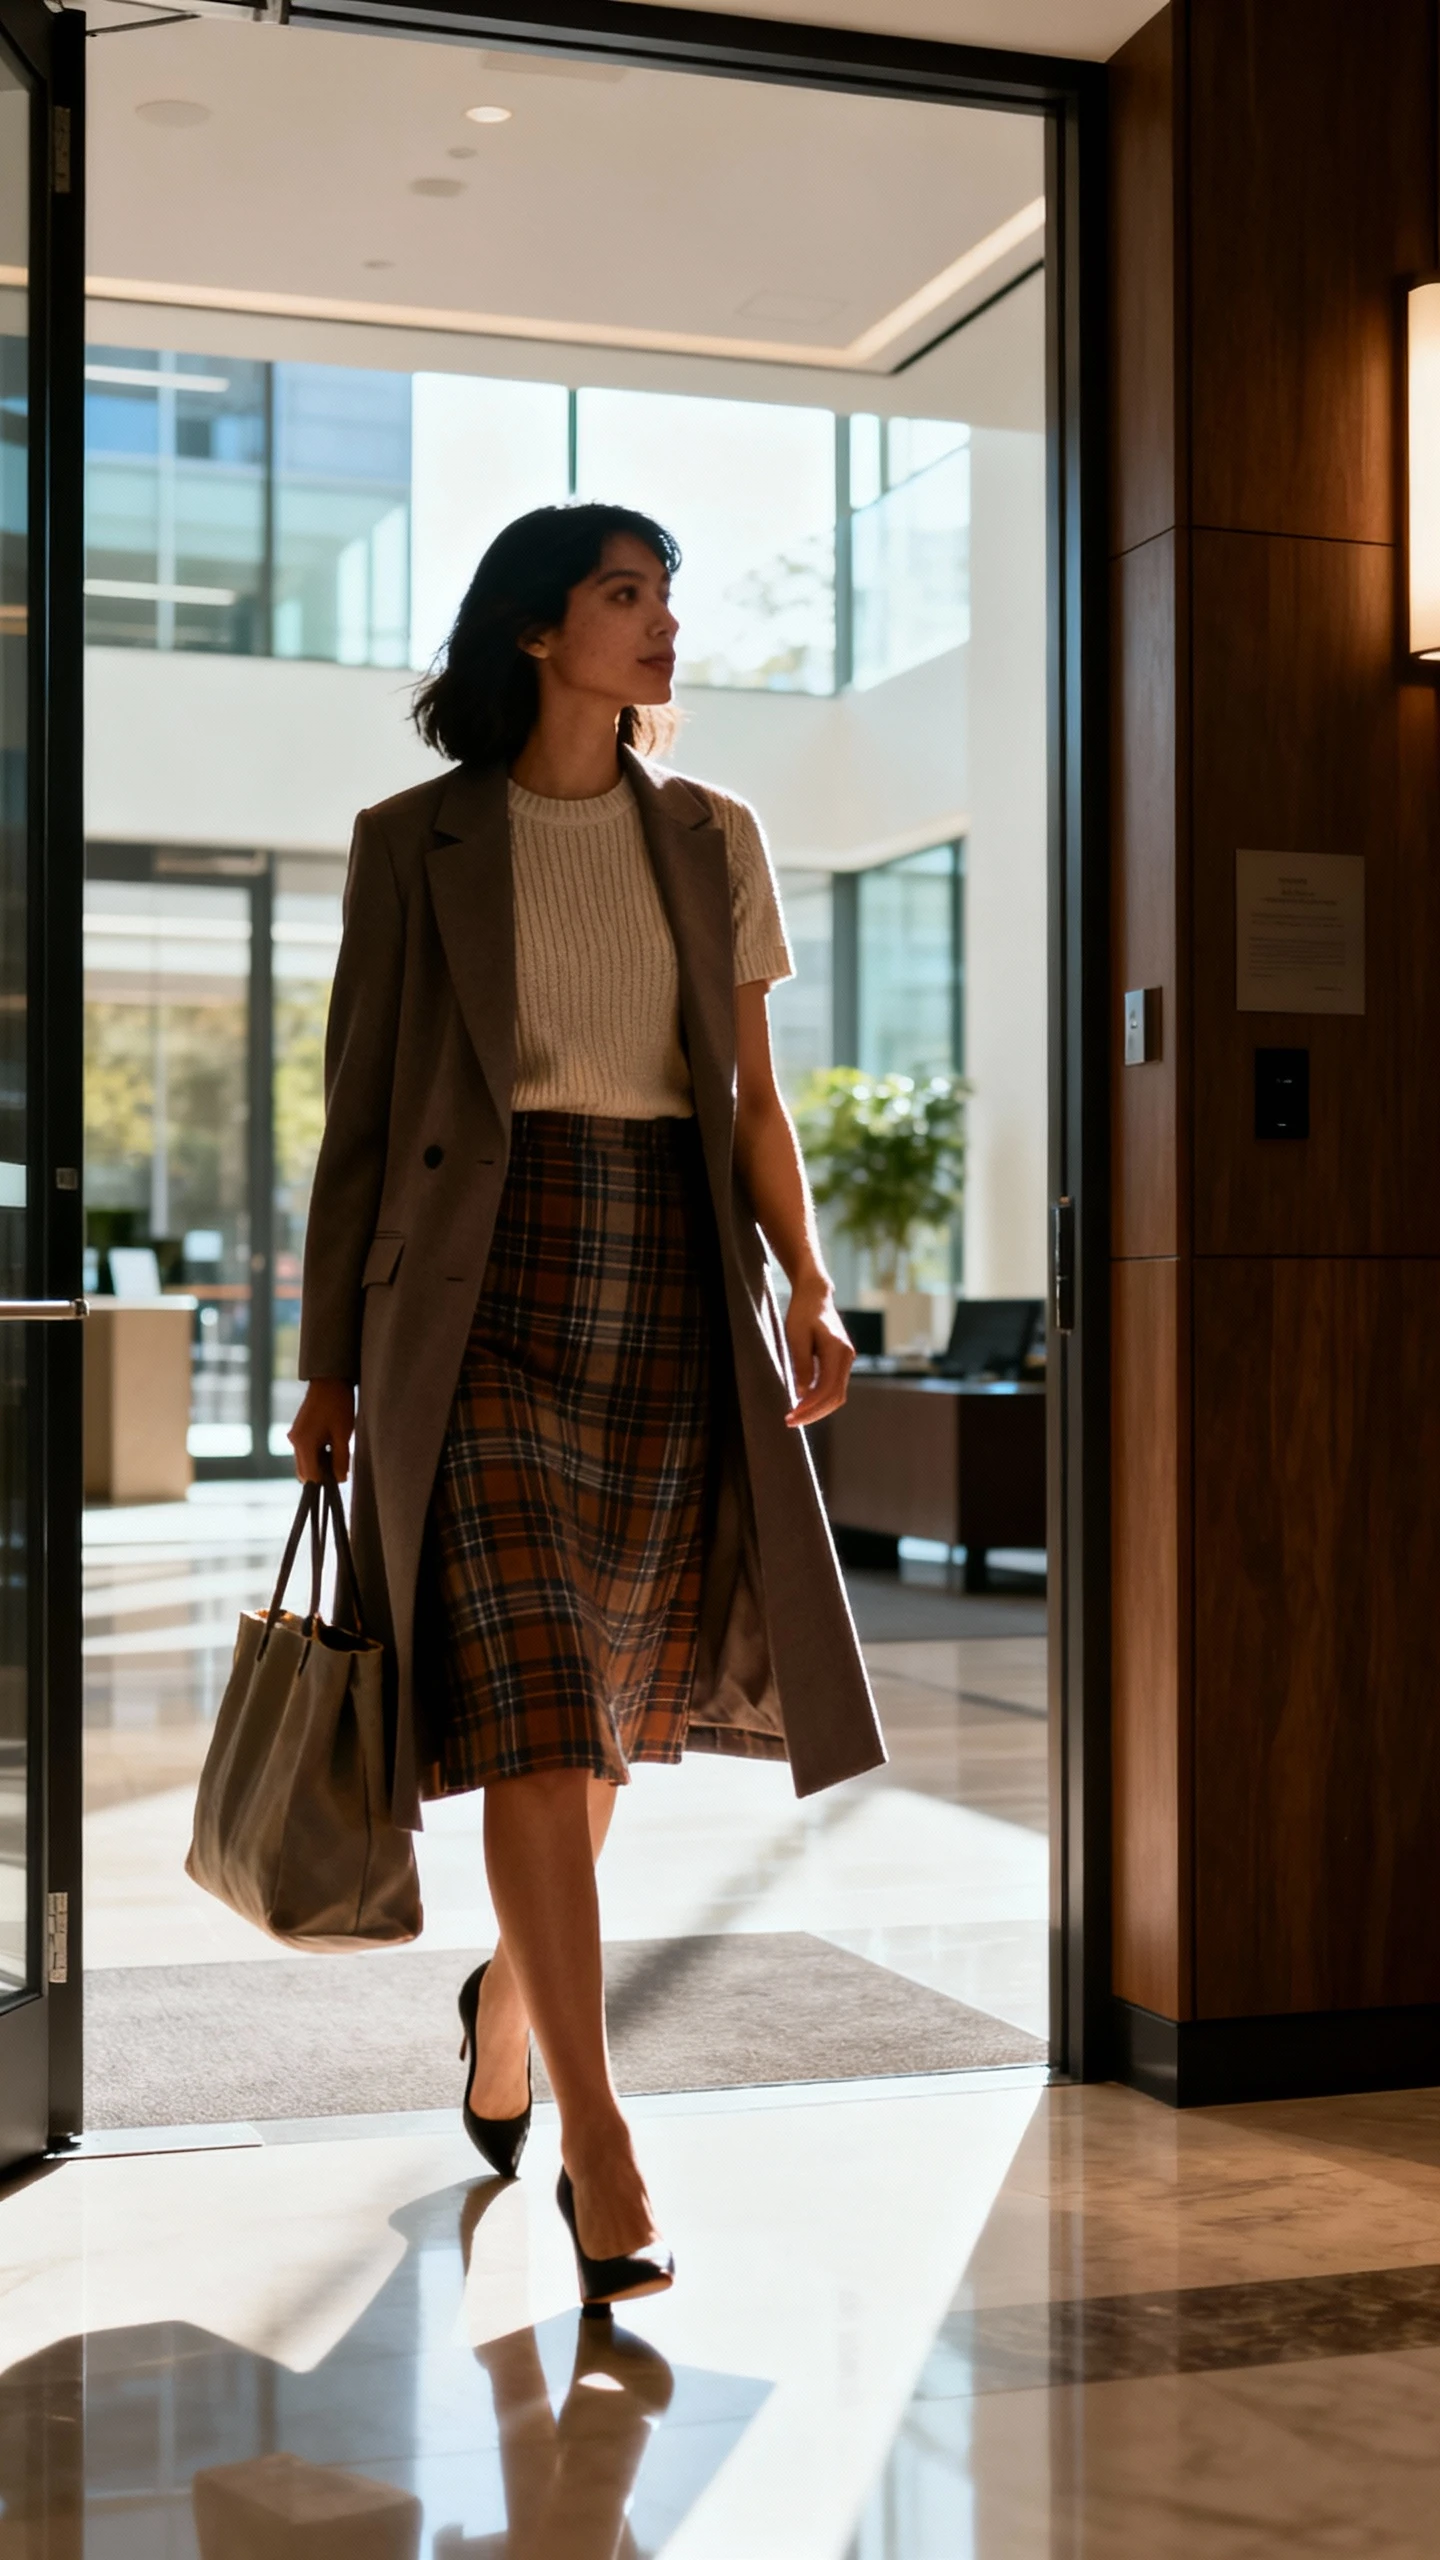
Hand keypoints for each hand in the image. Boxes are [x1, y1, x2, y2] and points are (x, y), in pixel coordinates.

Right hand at [289, 1378, 355, 1483]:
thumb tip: (340, 1480)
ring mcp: (295, 1436)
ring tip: (337, 1451)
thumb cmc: (338, 1405)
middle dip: (321, 1474)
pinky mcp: (298, 1432)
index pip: (310, 1476)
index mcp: (303, 1444)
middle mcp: (294, 1442)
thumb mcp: (343, 1435)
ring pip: (305, 1462)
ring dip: (320, 1464)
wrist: (329, 1380)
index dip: (326, 1481)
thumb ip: (341, 1460)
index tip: (340, 1476)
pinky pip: (305, 1452)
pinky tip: (331, 1444)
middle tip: (340, 1464)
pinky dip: (317, 1454)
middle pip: (305, 1472)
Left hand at [783, 1275, 853, 1426]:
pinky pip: (833, 1386)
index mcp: (838, 1351)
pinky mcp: (841, 1361)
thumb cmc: (803, 1312)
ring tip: (796, 1416)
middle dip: (814, 1413)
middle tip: (791, 1422)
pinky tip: (803, 1402)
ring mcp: (846, 1360)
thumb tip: (802, 1394)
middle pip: (835, 1397)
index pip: (827, 1389)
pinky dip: (820, 1398)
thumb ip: (801, 1365)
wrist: (815, 1294)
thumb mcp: (796, 1337)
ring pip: (836, 1394)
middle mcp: (847, 1357)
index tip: (792, 1416)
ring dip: (818, 1408)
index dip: (810, 1407)